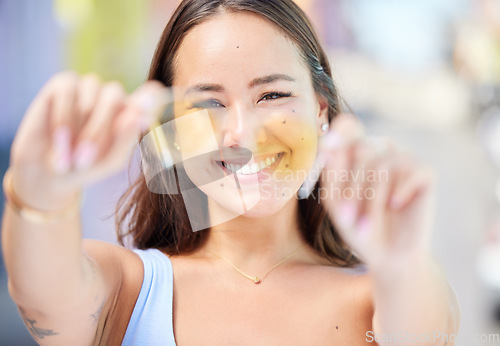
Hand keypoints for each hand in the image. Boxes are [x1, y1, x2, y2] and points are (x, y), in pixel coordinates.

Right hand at [9, 71, 164, 210]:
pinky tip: (59, 139)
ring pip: (91, 92)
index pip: (150, 95)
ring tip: (70, 156)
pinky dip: (63, 117)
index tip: (148, 107)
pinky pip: (67, 91)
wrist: (49, 173)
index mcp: (131, 113)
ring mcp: (89, 88)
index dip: (151, 97)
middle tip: (85, 160)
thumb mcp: (111, 160)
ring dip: (78, 127)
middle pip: (114, 97)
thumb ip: (127, 139)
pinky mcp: (63, 84)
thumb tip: (138, 116)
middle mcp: (112, 97)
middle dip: (98, 130)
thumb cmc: (87, 166)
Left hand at [319, 114, 435, 270]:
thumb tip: (327, 142)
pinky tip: (396, 206)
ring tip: (366, 226)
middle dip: (351, 187)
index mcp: (355, 153)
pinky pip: (409, 172)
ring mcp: (403, 159)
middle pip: (361, 149)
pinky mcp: (425, 171)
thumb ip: (331, 172)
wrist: (387, 255)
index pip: (349, 127)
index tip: (329, 144)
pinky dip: (398, 192)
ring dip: (370, 200)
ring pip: (382, 165)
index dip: (341, 130)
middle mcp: (380, 150)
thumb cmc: (357, 225)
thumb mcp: (335, 201)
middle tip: (346, 217)